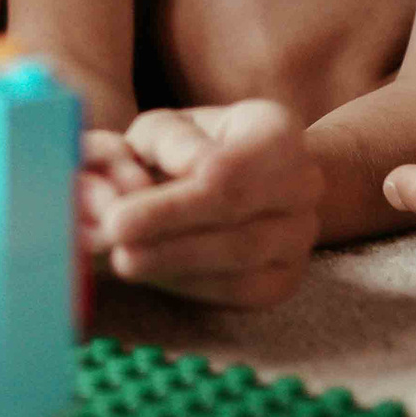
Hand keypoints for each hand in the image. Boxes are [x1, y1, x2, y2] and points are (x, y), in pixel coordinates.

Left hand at [85, 101, 322, 306]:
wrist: (245, 185)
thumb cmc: (190, 147)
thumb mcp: (167, 128)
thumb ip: (163, 144)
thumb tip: (157, 178)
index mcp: (276, 130)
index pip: (232, 165)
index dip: (180, 195)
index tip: (121, 215)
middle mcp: (302, 182)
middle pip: (235, 209)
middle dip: (169, 224)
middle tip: (112, 234)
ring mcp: (300, 234)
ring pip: (239, 255)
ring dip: (174, 259)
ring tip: (122, 259)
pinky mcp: (285, 277)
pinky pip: (240, 288)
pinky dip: (191, 283)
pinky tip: (152, 273)